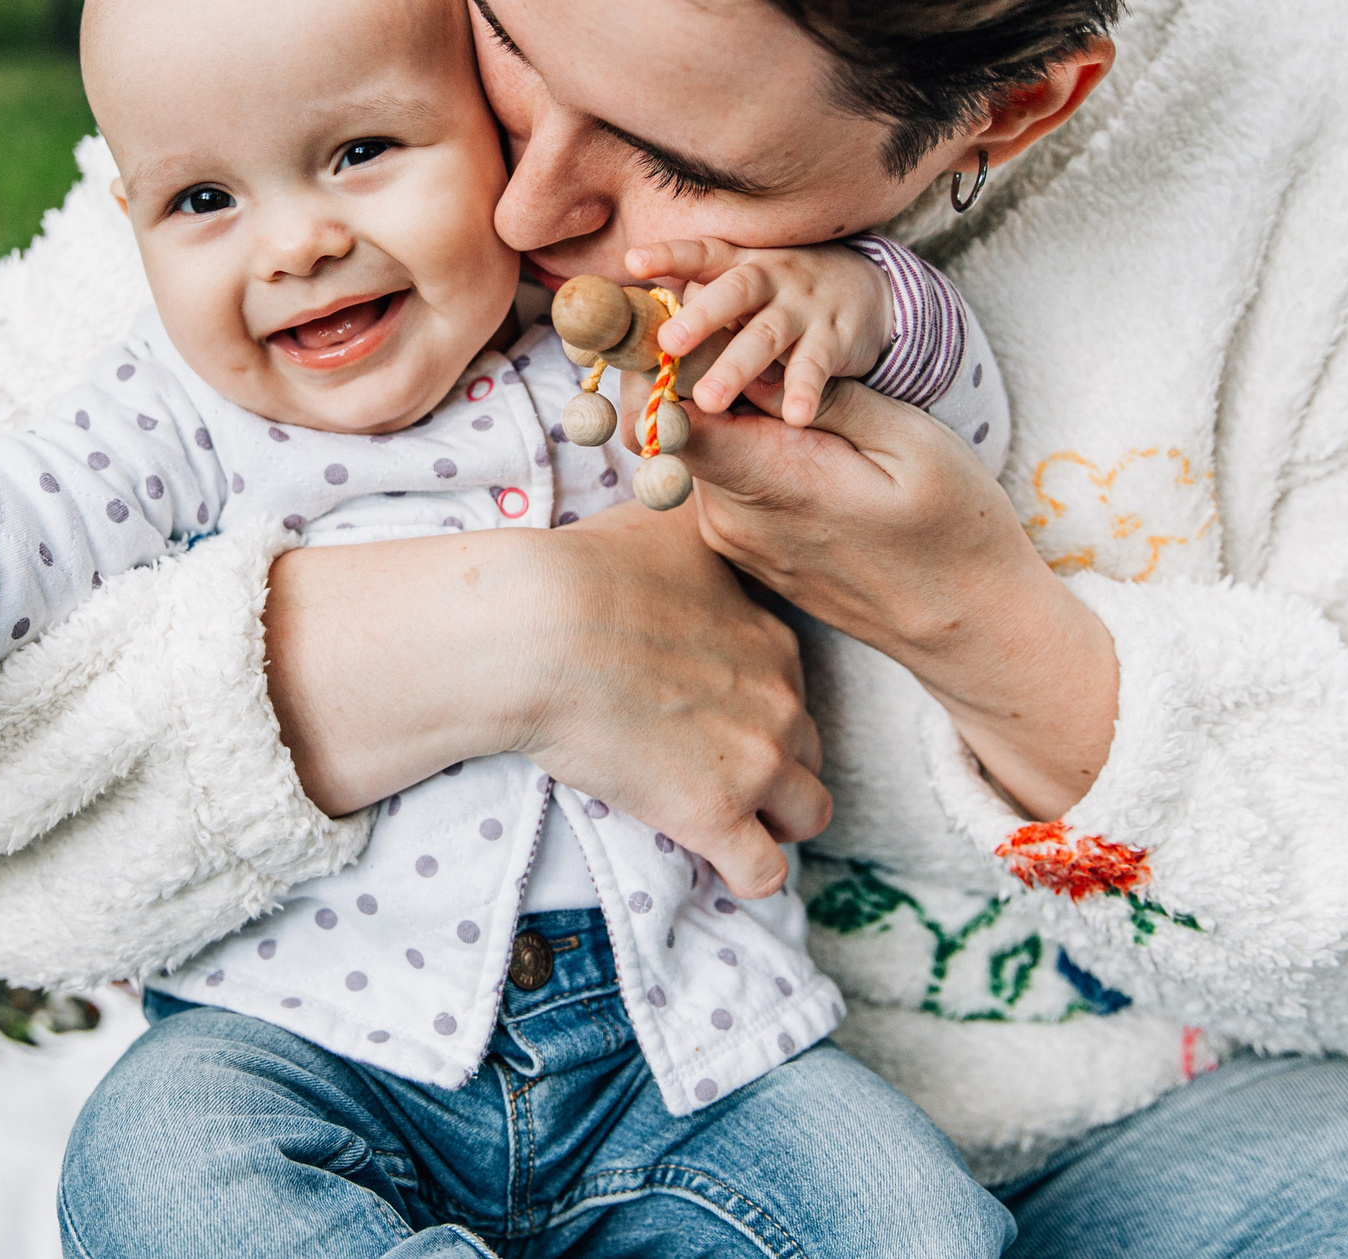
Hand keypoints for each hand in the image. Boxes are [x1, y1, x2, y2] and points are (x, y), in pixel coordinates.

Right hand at [263, 507, 827, 898]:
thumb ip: (691, 519)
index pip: (795, 682)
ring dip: (775, 819)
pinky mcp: (714, 816)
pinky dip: (746, 873)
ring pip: (808, 812)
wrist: (537, 627)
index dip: (758, 697)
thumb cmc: (584, 569)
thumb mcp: (657, 523)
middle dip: (775, 760)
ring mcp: (754, 762)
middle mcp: (780, 698)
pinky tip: (715, 859)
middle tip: (713, 761)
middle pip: (810, 748)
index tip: (712, 703)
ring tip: (725, 816)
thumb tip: (690, 473)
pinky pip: (763, 874)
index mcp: (769, 636)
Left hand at [625, 238, 891, 424]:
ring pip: (767, 336)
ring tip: (710, 400)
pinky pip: (816, 366)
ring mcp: (802, 308)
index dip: (668, 256)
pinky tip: (794, 417)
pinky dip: (805, 391)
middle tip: (670, 343)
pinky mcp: (833, 338)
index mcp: (739, 264)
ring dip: (738, 367)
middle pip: (734, 292)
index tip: (632, 262)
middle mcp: (770, 279)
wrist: (866, 287)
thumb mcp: (741, 282)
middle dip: (702, 316)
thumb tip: (629, 322)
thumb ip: (697, 295)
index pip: (701, 253)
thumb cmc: (779, 291)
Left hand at [647, 377, 1118, 818]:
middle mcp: (733, 519)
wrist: (966, 622)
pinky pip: (724, 483)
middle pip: (675, 432)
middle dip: (696, 380)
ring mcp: (735, 540)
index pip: (666, 421)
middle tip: (748, 337)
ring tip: (786, 386)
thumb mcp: (907, 440)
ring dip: (726, 414)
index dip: (667, 368)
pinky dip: (743, 449)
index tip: (697, 330)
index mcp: (769, 483)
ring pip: (700, 454)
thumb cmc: (951, 527)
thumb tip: (755, 362)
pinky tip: (796, 435)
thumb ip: (824, 399)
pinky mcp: (747, 550)